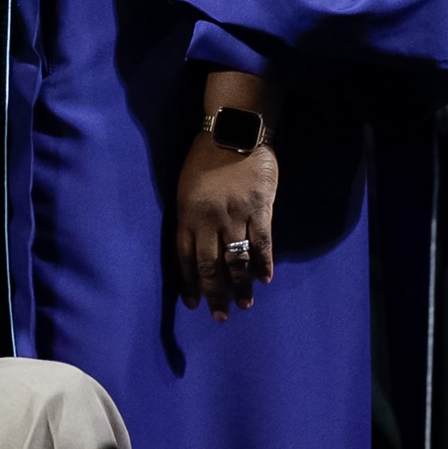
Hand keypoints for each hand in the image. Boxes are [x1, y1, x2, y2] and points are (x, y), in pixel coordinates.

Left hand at [176, 131, 278, 320]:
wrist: (233, 131)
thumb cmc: (204, 158)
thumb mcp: (185, 187)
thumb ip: (190, 218)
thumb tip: (197, 249)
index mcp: (186, 213)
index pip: (183, 257)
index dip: (188, 283)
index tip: (192, 304)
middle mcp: (208, 218)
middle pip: (209, 265)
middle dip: (214, 294)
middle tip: (219, 317)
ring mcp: (235, 214)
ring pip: (236, 260)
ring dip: (240, 286)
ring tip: (244, 304)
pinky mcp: (259, 208)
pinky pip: (262, 243)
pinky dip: (263, 263)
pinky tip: (264, 279)